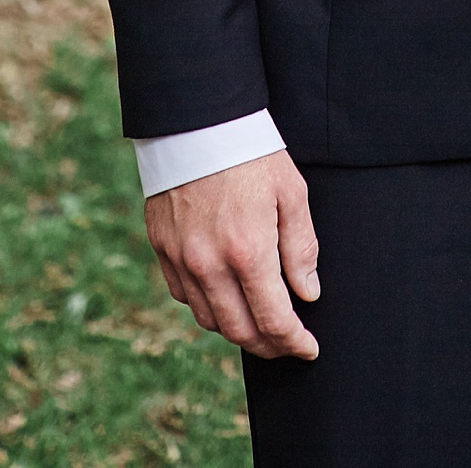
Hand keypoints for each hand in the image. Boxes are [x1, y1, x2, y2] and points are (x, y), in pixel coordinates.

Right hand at [145, 152, 320, 361]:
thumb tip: (307, 293)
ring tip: (260, 324)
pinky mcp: (162, 249)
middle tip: (287, 343)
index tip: (308, 348)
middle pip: (240, 331)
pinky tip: (226, 296)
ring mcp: (182, 259)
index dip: (294, 341)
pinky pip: (185, 296)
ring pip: (209, 320)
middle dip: (269, 345)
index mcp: (248, 251)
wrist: (199, 121)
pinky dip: (208, 306)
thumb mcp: (291, 192)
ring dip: (237, 330)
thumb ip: (301, 247)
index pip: (273, 319)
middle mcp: (210, 264)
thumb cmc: (252, 152)